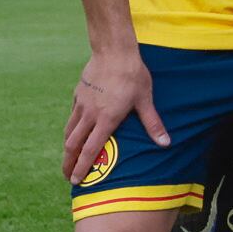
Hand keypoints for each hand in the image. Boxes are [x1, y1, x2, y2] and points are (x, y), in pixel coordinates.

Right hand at [65, 44, 167, 182]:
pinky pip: (72, 116)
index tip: (75, 180)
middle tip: (67, 176)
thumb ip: (153, 124)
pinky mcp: (78, 94)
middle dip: (68, 163)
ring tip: (68, 158)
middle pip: (73, 144)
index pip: (90, 150)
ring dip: (67, 147)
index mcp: (106, 119)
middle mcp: (89, 115)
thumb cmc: (133, 75)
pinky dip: (71, 128)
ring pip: (69, 131)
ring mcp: (81, 104)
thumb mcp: (145, 100)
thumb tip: (165, 143)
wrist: (113, 51)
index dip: (81, 167)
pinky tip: (74, 131)